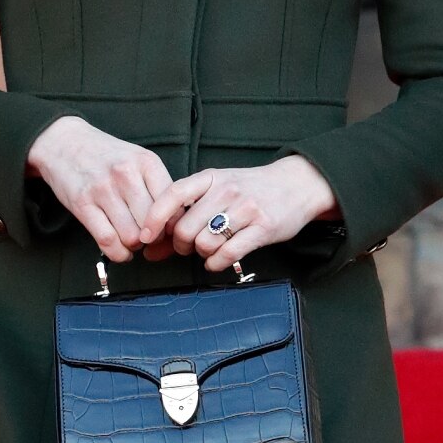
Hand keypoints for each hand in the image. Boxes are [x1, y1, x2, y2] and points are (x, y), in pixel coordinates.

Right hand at [26, 115, 173, 261]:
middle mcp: (126, 174)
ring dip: (134, 247)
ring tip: (131, 241)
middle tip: (147, 238)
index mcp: (147, 162)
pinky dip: (118, 253)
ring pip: (132, 237)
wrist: (64, 142)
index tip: (167, 232)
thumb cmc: (106, 156)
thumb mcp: (138, 159)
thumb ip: (158, 186)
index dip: (172, 226)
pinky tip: (120, 250)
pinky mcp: (83, 204)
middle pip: (153, 225)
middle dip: (153, 239)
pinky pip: (108, 241)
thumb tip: (176, 223)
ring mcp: (103, 189)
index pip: (173, 206)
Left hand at [138, 156, 337, 270]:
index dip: (154, 218)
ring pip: (204, 243)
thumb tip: (150, 250)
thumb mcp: (217, 191)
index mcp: (211, 178)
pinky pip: (227, 254)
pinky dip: (216, 264)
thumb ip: (185, 215)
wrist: (297, 184)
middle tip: (189, 246)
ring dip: (201, 254)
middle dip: (181, 245)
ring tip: (209, 249)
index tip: (145, 237)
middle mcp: (226, 191)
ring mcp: (246, 209)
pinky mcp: (263, 228)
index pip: (172, 194)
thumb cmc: (250, 190)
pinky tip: (217, 261)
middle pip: (185, 228)